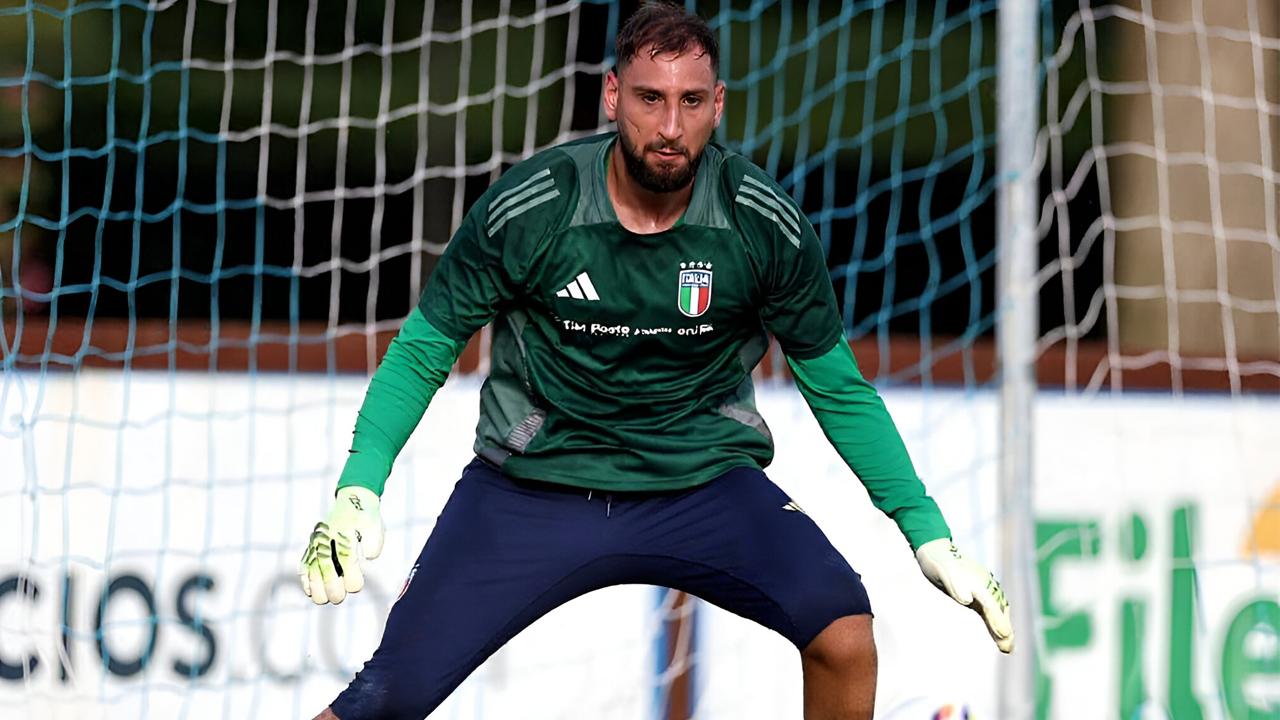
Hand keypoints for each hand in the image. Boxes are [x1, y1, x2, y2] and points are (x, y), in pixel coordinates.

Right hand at [299, 486, 384, 604]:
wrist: (354, 498)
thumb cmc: (366, 516)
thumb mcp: (376, 525)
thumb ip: (374, 541)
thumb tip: (370, 556)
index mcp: (345, 532)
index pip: (346, 559)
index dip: (351, 577)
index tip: (356, 587)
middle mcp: (328, 537)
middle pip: (326, 567)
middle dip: (332, 587)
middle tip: (338, 598)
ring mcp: (318, 541)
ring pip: (313, 567)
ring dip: (317, 586)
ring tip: (323, 599)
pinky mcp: (313, 543)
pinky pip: (305, 562)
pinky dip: (305, 577)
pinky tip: (309, 590)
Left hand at [915, 539, 1013, 652]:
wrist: (935, 548)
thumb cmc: (937, 561)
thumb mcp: (942, 572)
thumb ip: (955, 585)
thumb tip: (967, 600)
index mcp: (978, 582)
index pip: (990, 604)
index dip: (998, 620)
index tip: (1005, 635)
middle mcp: (985, 586)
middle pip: (999, 610)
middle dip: (1004, 628)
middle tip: (1008, 647)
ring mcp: (982, 589)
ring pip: (997, 611)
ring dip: (1003, 628)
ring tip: (1007, 647)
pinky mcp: (977, 594)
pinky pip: (989, 611)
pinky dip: (995, 624)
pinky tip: (999, 637)